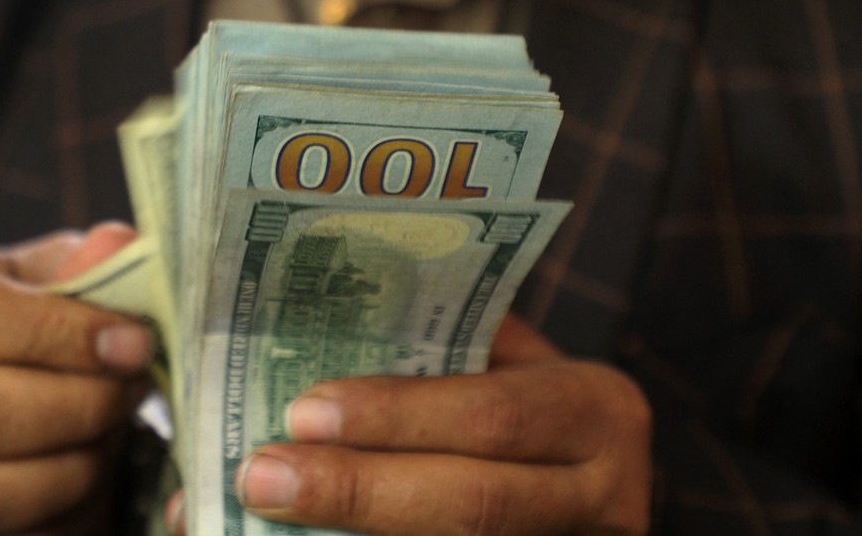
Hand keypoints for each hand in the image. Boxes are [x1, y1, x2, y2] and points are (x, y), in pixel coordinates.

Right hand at [0, 223, 151, 533]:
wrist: (7, 397)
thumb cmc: (35, 326)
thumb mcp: (61, 279)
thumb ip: (90, 264)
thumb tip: (117, 245)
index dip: (57, 333)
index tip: (131, 342)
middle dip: (80, 406)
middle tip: (132, 390)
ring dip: (70, 464)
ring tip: (108, 430)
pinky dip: (52, 506)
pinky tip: (80, 467)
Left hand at [167, 315, 652, 534]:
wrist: (590, 475)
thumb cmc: (526, 401)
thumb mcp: (509, 360)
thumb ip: (437, 349)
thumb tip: (293, 345)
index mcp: (595, 409)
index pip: (494, 416)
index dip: (399, 417)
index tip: (304, 411)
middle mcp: (604, 495)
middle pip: (474, 505)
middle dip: (357, 492)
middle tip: (261, 477)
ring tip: (256, 515)